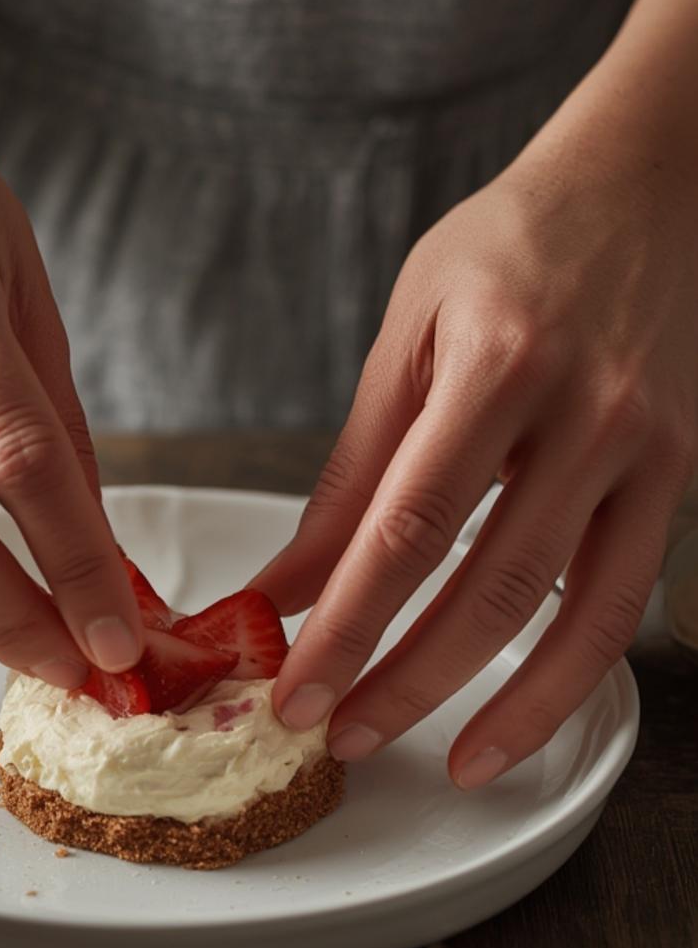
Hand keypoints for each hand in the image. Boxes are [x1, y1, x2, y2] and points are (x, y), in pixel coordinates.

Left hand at [255, 146, 696, 785]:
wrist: (650, 183)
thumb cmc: (512, 248)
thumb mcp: (411, 333)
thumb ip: (354, 470)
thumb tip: (289, 585)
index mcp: (499, 366)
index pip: (407, 529)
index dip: (347, 625)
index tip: (294, 689)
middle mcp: (584, 415)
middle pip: (489, 588)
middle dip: (405, 680)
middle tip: (336, 737)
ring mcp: (644, 453)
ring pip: (572, 615)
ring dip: (502, 707)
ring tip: (439, 764)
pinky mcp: (677, 479)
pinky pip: (625, 603)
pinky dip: (571, 676)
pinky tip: (518, 722)